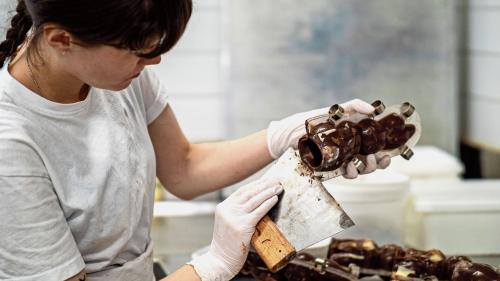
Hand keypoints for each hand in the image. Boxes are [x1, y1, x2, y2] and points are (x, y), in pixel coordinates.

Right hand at [188, 179, 282, 280]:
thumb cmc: (227, 245)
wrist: (220, 261)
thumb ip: (239, 213)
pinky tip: (274, 199)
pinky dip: (268, 203)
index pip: (241, 191)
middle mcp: (227, 210)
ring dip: (268, 192)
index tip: (267, 180)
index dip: (255, 184)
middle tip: (276, 180)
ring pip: (255, 199)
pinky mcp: (242, 226)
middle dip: (264, 185)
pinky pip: (258, 211)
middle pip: (249, 192)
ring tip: (278, 187)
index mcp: (223, 208)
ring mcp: (234, 217)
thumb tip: (258, 204)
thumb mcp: (229, 224)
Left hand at [266, 98, 389, 177]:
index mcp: (353, 136)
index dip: (385, 151)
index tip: (390, 153)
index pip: (375, 146)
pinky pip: (346, 173)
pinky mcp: (330, 169)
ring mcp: (340, 160)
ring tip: (362, 164)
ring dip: (367, 169)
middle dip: (378, 162)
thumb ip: (353, 106)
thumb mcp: (333, 110)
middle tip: (377, 159)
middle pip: (372, 160)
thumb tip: (373, 109)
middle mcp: (349, 150)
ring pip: (361, 168)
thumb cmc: (309, 121)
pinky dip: (351, 173)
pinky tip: (350, 170)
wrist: (287, 135)